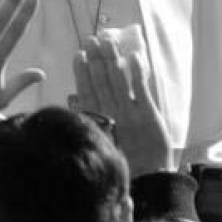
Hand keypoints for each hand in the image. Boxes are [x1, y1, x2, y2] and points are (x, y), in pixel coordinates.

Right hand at [73, 36, 173, 175]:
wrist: (148, 182)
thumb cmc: (124, 165)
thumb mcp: (100, 143)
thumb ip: (88, 119)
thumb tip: (73, 98)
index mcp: (98, 122)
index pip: (86, 91)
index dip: (82, 71)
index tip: (79, 54)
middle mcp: (111, 115)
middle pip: (100, 81)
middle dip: (96, 58)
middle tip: (91, 40)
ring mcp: (130, 114)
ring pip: (118, 80)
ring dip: (112, 58)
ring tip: (107, 40)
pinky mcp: (148, 115)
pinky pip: (141, 89)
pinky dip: (137, 72)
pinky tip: (133, 57)